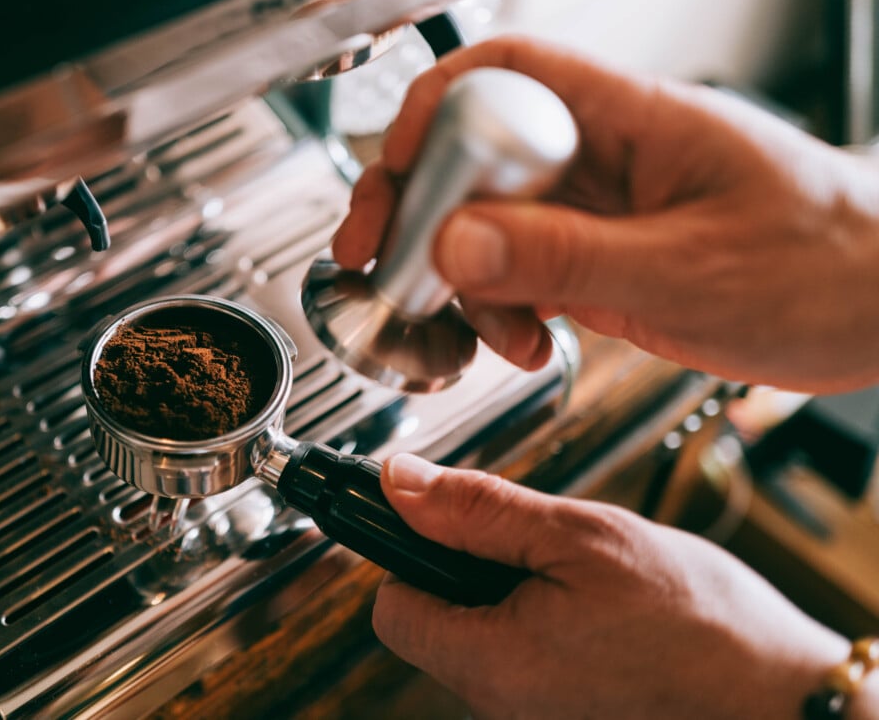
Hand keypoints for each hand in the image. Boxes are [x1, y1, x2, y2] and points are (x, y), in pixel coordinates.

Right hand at [332, 35, 878, 391]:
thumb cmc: (829, 263)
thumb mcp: (690, 268)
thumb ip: (568, 258)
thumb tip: (457, 242)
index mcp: (629, 118)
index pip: (505, 74)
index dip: (434, 112)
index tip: (398, 174)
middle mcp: (601, 157)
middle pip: (473, 153)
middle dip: (416, 206)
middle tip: (378, 257)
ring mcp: (595, 210)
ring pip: (485, 222)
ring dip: (459, 277)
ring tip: (477, 329)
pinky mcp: (597, 259)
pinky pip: (518, 271)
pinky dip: (499, 310)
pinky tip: (521, 343)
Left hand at [373, 454, 855, 718]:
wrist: (787, 699)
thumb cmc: (702, 625)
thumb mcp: (581, 537)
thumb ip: (479, 511)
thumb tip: (401, 483)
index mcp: (493, 664)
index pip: (392, 611)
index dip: (408, 556)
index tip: (444, 524)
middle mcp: (504, 707)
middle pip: (439, 625)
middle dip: (475, 574)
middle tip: (543, 550)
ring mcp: (537, 719)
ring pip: (488, 642)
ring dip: (518, 599)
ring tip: (584, 584)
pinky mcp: (568, 718)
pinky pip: (530, 665)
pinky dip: (550, 630)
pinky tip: (601, 616)